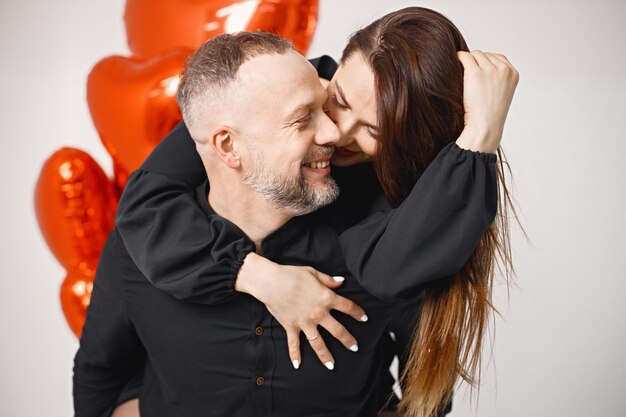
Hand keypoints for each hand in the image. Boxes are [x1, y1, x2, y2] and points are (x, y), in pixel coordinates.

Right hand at [235, 253, 367, 369]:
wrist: (271, 281)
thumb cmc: (292, 274)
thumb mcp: (313, 273)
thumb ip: (328, 280)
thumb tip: (341, 281)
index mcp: (326, 298)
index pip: (347, 307)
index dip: (358, 312)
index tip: (364, 318)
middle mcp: (318, 313)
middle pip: (337, 330)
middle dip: (348, 340)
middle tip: (355, 347)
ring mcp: (305, 322)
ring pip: (318, 343)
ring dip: (326, 355)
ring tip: (332, 365)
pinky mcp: (291, 327)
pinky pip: (294, 344)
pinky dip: (294, 355)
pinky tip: (297, 365)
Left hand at [456, 50, 518, 152]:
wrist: (485, 126)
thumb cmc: (490, 116)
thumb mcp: (502, 94)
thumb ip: (498, 79)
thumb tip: (481, 67)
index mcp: (513, 74)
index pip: (498, 58)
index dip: (486, 63)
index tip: (478, 71)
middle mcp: (503, 69)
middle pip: (485, 55)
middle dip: (476, 62)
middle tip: (468, 75)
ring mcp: (490, 69)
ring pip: (475, 55)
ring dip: (467, 61)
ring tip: (462, 73)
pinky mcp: (475, 72)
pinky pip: (465, 56)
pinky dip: (459, 57)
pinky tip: (455, 62)